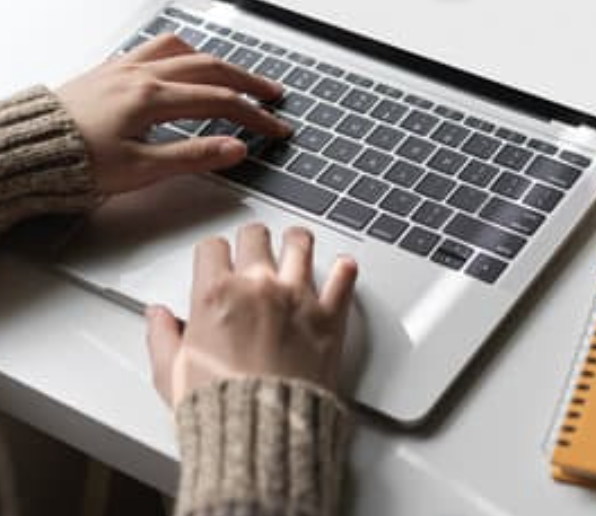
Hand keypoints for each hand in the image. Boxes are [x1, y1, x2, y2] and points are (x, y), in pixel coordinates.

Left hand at [56, 34, 291, 193]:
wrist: (27, 151)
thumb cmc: (76, 162)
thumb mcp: (142, 169)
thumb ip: (194, 156)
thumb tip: (235, 149)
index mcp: (152, 98)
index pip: (220, 102)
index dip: (255, 116)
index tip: (276, 128)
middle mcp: (140, 76)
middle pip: (210, 68)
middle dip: (247, 82)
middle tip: (272, 93)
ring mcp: (124, 69)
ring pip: (181, 50)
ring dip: (214, 61)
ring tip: (232, 76)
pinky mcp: (109, 72)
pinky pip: (152, 48)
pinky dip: (180, 53)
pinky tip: (182, 65)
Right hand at [145, 224, 357, 407]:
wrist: (266, 432)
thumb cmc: (223, 408)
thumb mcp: (172, 374)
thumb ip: (163, 337)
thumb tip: (158, 318)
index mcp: (216, 294)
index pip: (212, 247)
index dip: (214, 253)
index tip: (218, 260)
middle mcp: (258, 286)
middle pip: (255, 235)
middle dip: (252, 241)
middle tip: (255, 249)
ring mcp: (297, 298)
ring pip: (300, 243)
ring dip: (296, 242)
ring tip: (296, 244)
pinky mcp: (329, 317)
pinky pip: (344, 277)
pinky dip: (344, 269)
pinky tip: (342, 266)